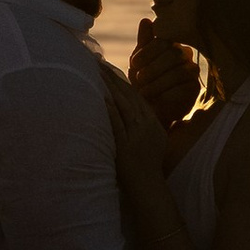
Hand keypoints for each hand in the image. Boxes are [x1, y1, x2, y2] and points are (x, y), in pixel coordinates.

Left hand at [98, 60, 171, 199]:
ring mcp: (136, 135)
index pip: (136, 95)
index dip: (121, 80)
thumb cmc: (148, 165)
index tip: (108, 67)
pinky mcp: (125, 146)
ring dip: (108, 87)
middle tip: (97, 62)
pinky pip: (117, 124)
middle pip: (128, 95)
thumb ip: (145, 124)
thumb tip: (132, 109)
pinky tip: (101, 97)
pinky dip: (110, 110)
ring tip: (96, 73)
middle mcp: (146, 125)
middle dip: (112, 77)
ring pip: (122, 105)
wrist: (149, 187)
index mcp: (153, 122)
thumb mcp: (154, 140)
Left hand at [128, 9, 199, 128]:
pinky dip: (165, 94)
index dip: (147, 52)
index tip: (134, 63)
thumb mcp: (139, 61)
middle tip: (139, 79)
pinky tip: (157, 99)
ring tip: (144, 91)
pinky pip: (183, 88)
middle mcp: (185, 54)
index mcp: (171, 43)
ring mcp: (192, 71)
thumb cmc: (143, 81)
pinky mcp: (195, 89)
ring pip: (178, 72)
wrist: (148, 108)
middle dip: (152, 69)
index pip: (163, 41)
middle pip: (173, 54)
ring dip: (157, 83)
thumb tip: (146, 20)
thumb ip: (143, 42)